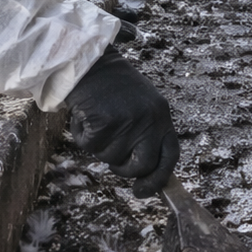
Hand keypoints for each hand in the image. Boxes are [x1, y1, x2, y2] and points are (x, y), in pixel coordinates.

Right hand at [64, 46, 178, 196]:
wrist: (89, 60)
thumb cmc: (112, 86)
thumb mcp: (141, 106)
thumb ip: (146, 133)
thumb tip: (142, 170)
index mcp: (162, 116)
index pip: (170, 156)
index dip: (158, 178)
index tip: (143, 191)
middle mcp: (150, 119)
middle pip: (142, 166)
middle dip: (124, 170)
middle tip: (112, 160)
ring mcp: (128, 121)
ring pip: (110, 158)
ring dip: (98, 146)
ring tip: (96, 120)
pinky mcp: (105, 121)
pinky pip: (90, 146)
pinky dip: (82, 135)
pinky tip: (84, 116)